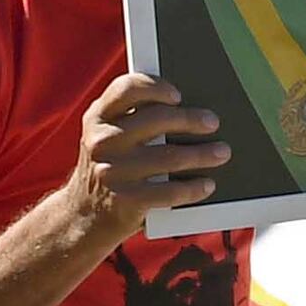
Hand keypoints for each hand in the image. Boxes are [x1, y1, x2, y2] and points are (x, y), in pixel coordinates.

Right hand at [69, 74, 227, 233]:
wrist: (84, 218)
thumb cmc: (110, 168)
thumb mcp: (109, 137)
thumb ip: (133, 118)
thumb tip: (187, 108)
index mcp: (98, 117)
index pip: (127, 89)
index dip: (156, 87)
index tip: (178, 95)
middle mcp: (101, 141)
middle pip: (156, 120)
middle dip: (191, 120)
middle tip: (212, 122)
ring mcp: (111, 172)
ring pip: (169, 157)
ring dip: (202, 154)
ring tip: (221, 152)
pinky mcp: (125, 201)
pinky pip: (169, 192)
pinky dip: (193, 188)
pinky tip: (207, 184)